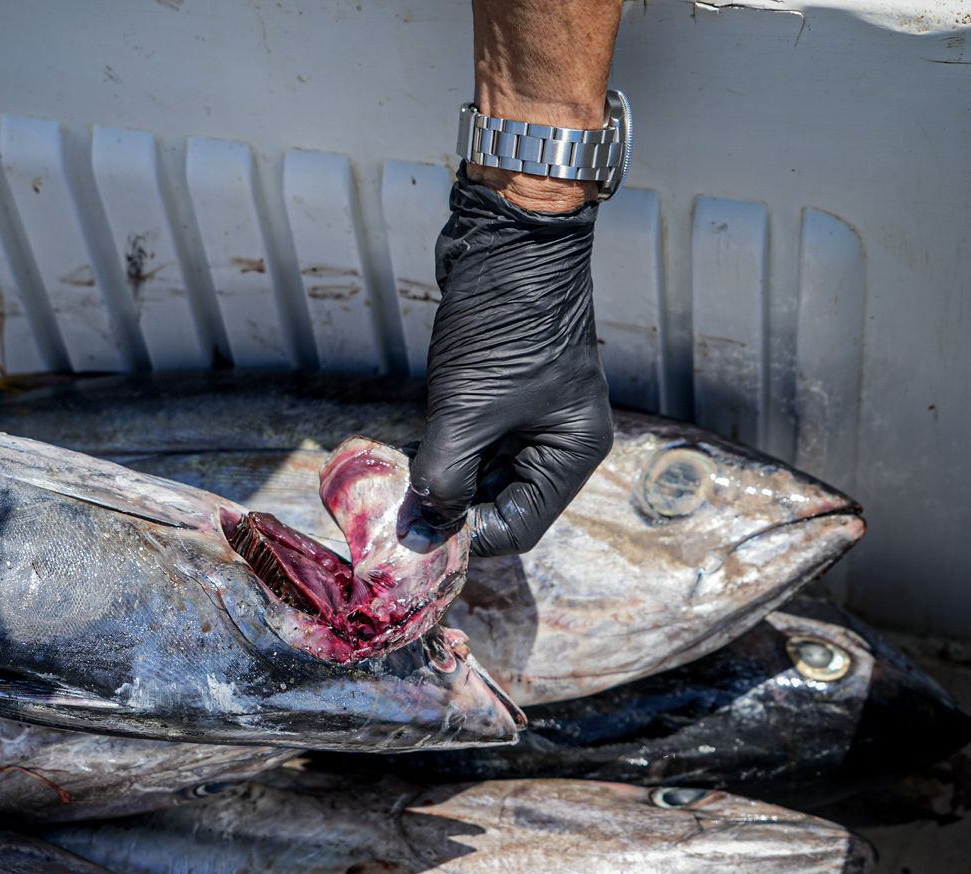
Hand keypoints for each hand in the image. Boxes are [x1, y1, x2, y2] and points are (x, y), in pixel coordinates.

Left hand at [407, 168, 612, 556]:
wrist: (507, 240)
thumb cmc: (501, 325)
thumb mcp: (467, 412)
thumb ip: (444, 477)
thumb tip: (424, 530)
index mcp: (571, 452)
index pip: (519, 527)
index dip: (468, 536)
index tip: (418, 534)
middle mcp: (559, 440)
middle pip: (501, 503)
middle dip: (451, 507)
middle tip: (399, 505)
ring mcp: (532, 416)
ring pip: (482, 474)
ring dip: (442, 478)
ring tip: (401, 474)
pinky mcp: (504, 395)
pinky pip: (473, 441)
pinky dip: (443, 449)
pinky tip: (411, 444)